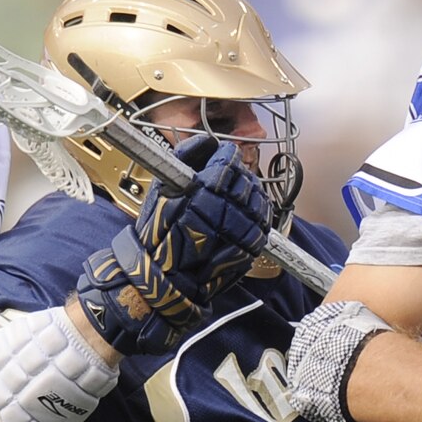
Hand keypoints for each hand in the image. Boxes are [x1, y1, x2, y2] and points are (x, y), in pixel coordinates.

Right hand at [74, 152, 271, 353]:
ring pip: (259, 199)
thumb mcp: (163, 190)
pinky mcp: (253, 246)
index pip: (228, 159)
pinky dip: (256, 217)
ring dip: (249, 195)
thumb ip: (185, 158)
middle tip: (224, 181)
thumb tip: (206, 141)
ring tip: (233, 201)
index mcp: (207, 187)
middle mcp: (229, 205)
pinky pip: (263, 223)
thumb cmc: (159, 236)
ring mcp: (244, 227)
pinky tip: (242, 218)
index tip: (219, 160)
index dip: (224, 157)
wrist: (167, 280)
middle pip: (246, 178)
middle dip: (236, 176)